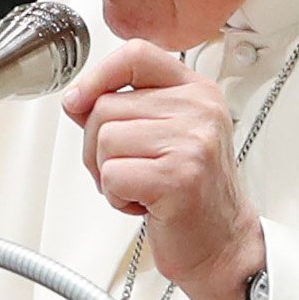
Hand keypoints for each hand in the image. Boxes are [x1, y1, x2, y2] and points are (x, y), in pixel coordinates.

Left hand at [61, 39, 266, 299]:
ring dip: (108, 174)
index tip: (79, 102)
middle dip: (98, 146)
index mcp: (197, 91)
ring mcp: (190, 141)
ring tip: (141, 187)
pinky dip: (116, 197)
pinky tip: (145, 203)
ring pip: (104, 140)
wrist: (222, 244)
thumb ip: (128, 109)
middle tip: (129, 170)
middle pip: (106, 106)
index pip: (136, 55)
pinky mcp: (177, 176)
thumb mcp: (165, 135)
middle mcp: (198, 109)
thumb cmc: (190, 193)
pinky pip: (111, 174)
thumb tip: (76, 100)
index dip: (97, 75)